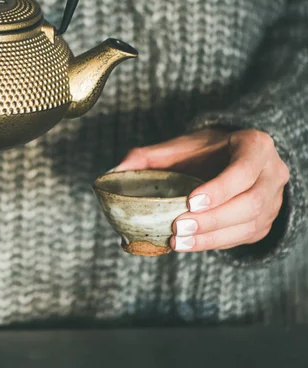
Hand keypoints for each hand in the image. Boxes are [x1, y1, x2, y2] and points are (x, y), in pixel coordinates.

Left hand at [113, 129, 289, 251]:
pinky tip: (190, 245)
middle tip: (178, 227)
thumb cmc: (205, 149)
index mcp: (255, 145)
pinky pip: (245, 238)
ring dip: (212, 237)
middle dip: (212, 219)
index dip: (220, 189)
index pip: (243, 170)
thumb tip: (114, 172)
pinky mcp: (266, 221)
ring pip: (250, 225)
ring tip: (178, 241)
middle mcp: (272, 173)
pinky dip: (216, 243)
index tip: (190, 202)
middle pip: (250, 203)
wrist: (233, 157)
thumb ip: (149, 155)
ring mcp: (274, 200)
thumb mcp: (182, 144)